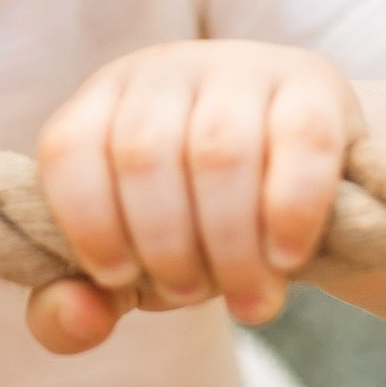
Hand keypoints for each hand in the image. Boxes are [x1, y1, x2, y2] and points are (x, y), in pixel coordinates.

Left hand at [28, 40, 362, 353]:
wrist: (310, 187)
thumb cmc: (197, 227)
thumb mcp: (132, 270)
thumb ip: (75, 307)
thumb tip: (75, 317)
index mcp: (106, 102)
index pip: (70, 147)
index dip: (87, 222)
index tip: (119, 277)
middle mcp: (167, 71)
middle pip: (143, 154)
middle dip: (164, 244)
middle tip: (191, 293)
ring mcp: (243, 68)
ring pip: (218, 150)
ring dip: (227, 244)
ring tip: (246, 297)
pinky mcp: (315, 84)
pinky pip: (300, 141)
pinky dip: (290, 212)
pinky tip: (286, 259)